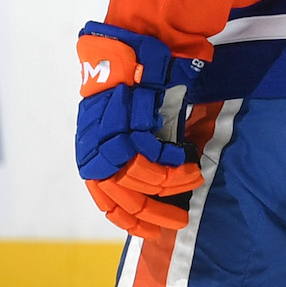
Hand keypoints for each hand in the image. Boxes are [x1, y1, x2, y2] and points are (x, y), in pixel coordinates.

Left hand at [75, 22, 205, 237]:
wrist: (125, 53)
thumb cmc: (127, 91)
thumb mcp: (124, 130)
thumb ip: (134, 157)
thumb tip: (155, 186)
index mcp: (92, 158)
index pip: (107, 203)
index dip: (131, 221)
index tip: (152, 233)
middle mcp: (95, 154)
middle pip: (124, 199)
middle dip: (154, 214)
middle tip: (179, 222)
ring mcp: (109, 141)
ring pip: (142, 180)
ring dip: (173, 185)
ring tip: (193, 179)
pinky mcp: (127, 126)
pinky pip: (155, 158)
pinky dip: (174, 165)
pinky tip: (188, 163)